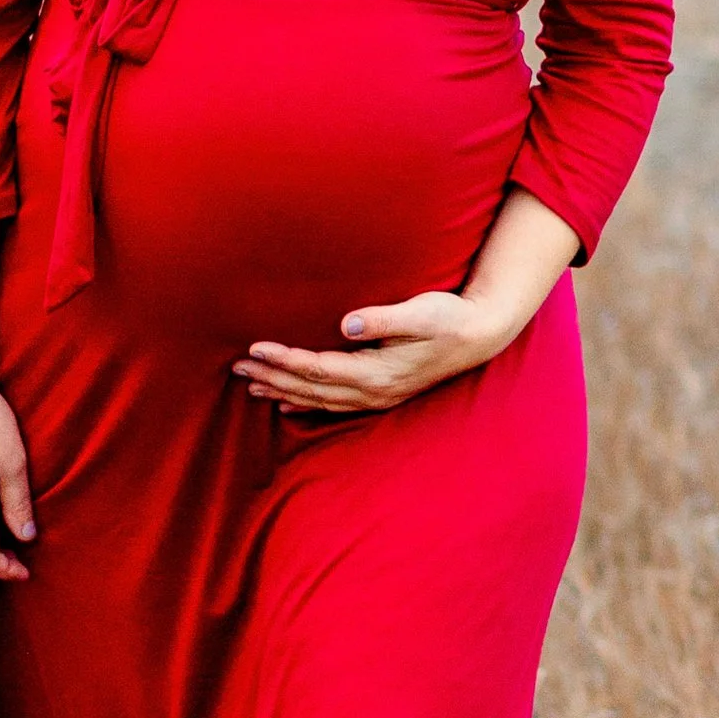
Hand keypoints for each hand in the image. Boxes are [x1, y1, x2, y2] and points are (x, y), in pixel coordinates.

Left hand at [234, 291, 512, 421]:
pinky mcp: (380, 392)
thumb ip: (383, 319)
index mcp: (379, 372)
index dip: (285, 359)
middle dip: (273, 376)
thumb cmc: (450, 318)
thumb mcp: (421, 312)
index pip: (319, 368)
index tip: (255, 348)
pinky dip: (305, 403)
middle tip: (238, 366)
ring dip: (283, 391)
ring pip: (318, 400)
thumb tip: (346, 324)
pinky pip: (333, 405)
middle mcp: (374, 391)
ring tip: (251, 384)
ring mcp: (377, 396)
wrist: (480, 337)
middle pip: (311, 388)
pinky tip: (286, 402)